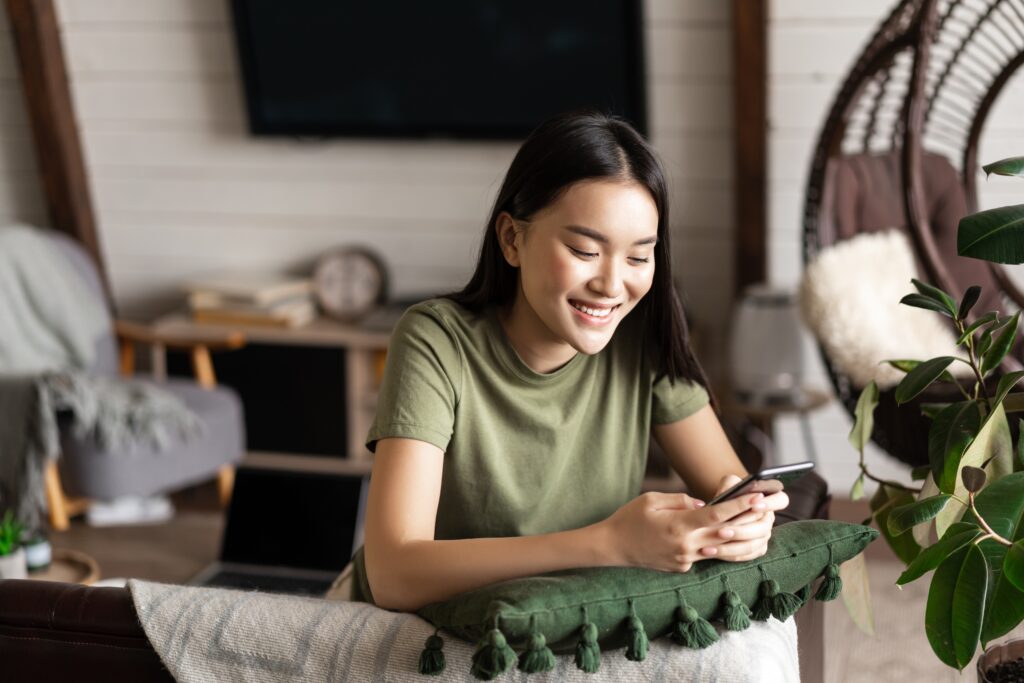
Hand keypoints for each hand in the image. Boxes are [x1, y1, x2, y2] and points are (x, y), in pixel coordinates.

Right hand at [602, 491, 766, 572]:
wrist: (613, 547)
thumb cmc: (629, 518)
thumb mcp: (651, 499)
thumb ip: (680, 500)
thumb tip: (702, 504)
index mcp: (678, 526)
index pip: (716, 515)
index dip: (739, 505)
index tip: (756, 496)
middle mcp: (685, 546)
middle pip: (723, 532)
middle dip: (744, 519)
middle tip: (762, 506)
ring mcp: (684, 560)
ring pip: (715, 546)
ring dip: (730, 534)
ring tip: (746, 520)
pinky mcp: (681, 568)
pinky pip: (701, 553)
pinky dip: (707, 544)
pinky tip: (710, 534)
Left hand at [697, 474, 789, 561]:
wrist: (719, 513)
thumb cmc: (727, 495)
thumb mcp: (728, 484)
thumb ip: (732, 484)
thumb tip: (733, 491)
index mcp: (769, 500)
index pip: (781, 500)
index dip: (770, 504)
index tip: (754, 505)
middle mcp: (769, 519)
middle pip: (763, 528)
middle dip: (741, 530)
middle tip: (721, 531)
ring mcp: (764, 536)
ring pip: (753, 544)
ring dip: (731, 546)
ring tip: (712, 544)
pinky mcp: (757, 549)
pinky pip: (747, 555)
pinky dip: (730, 554)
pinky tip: (713, 552)